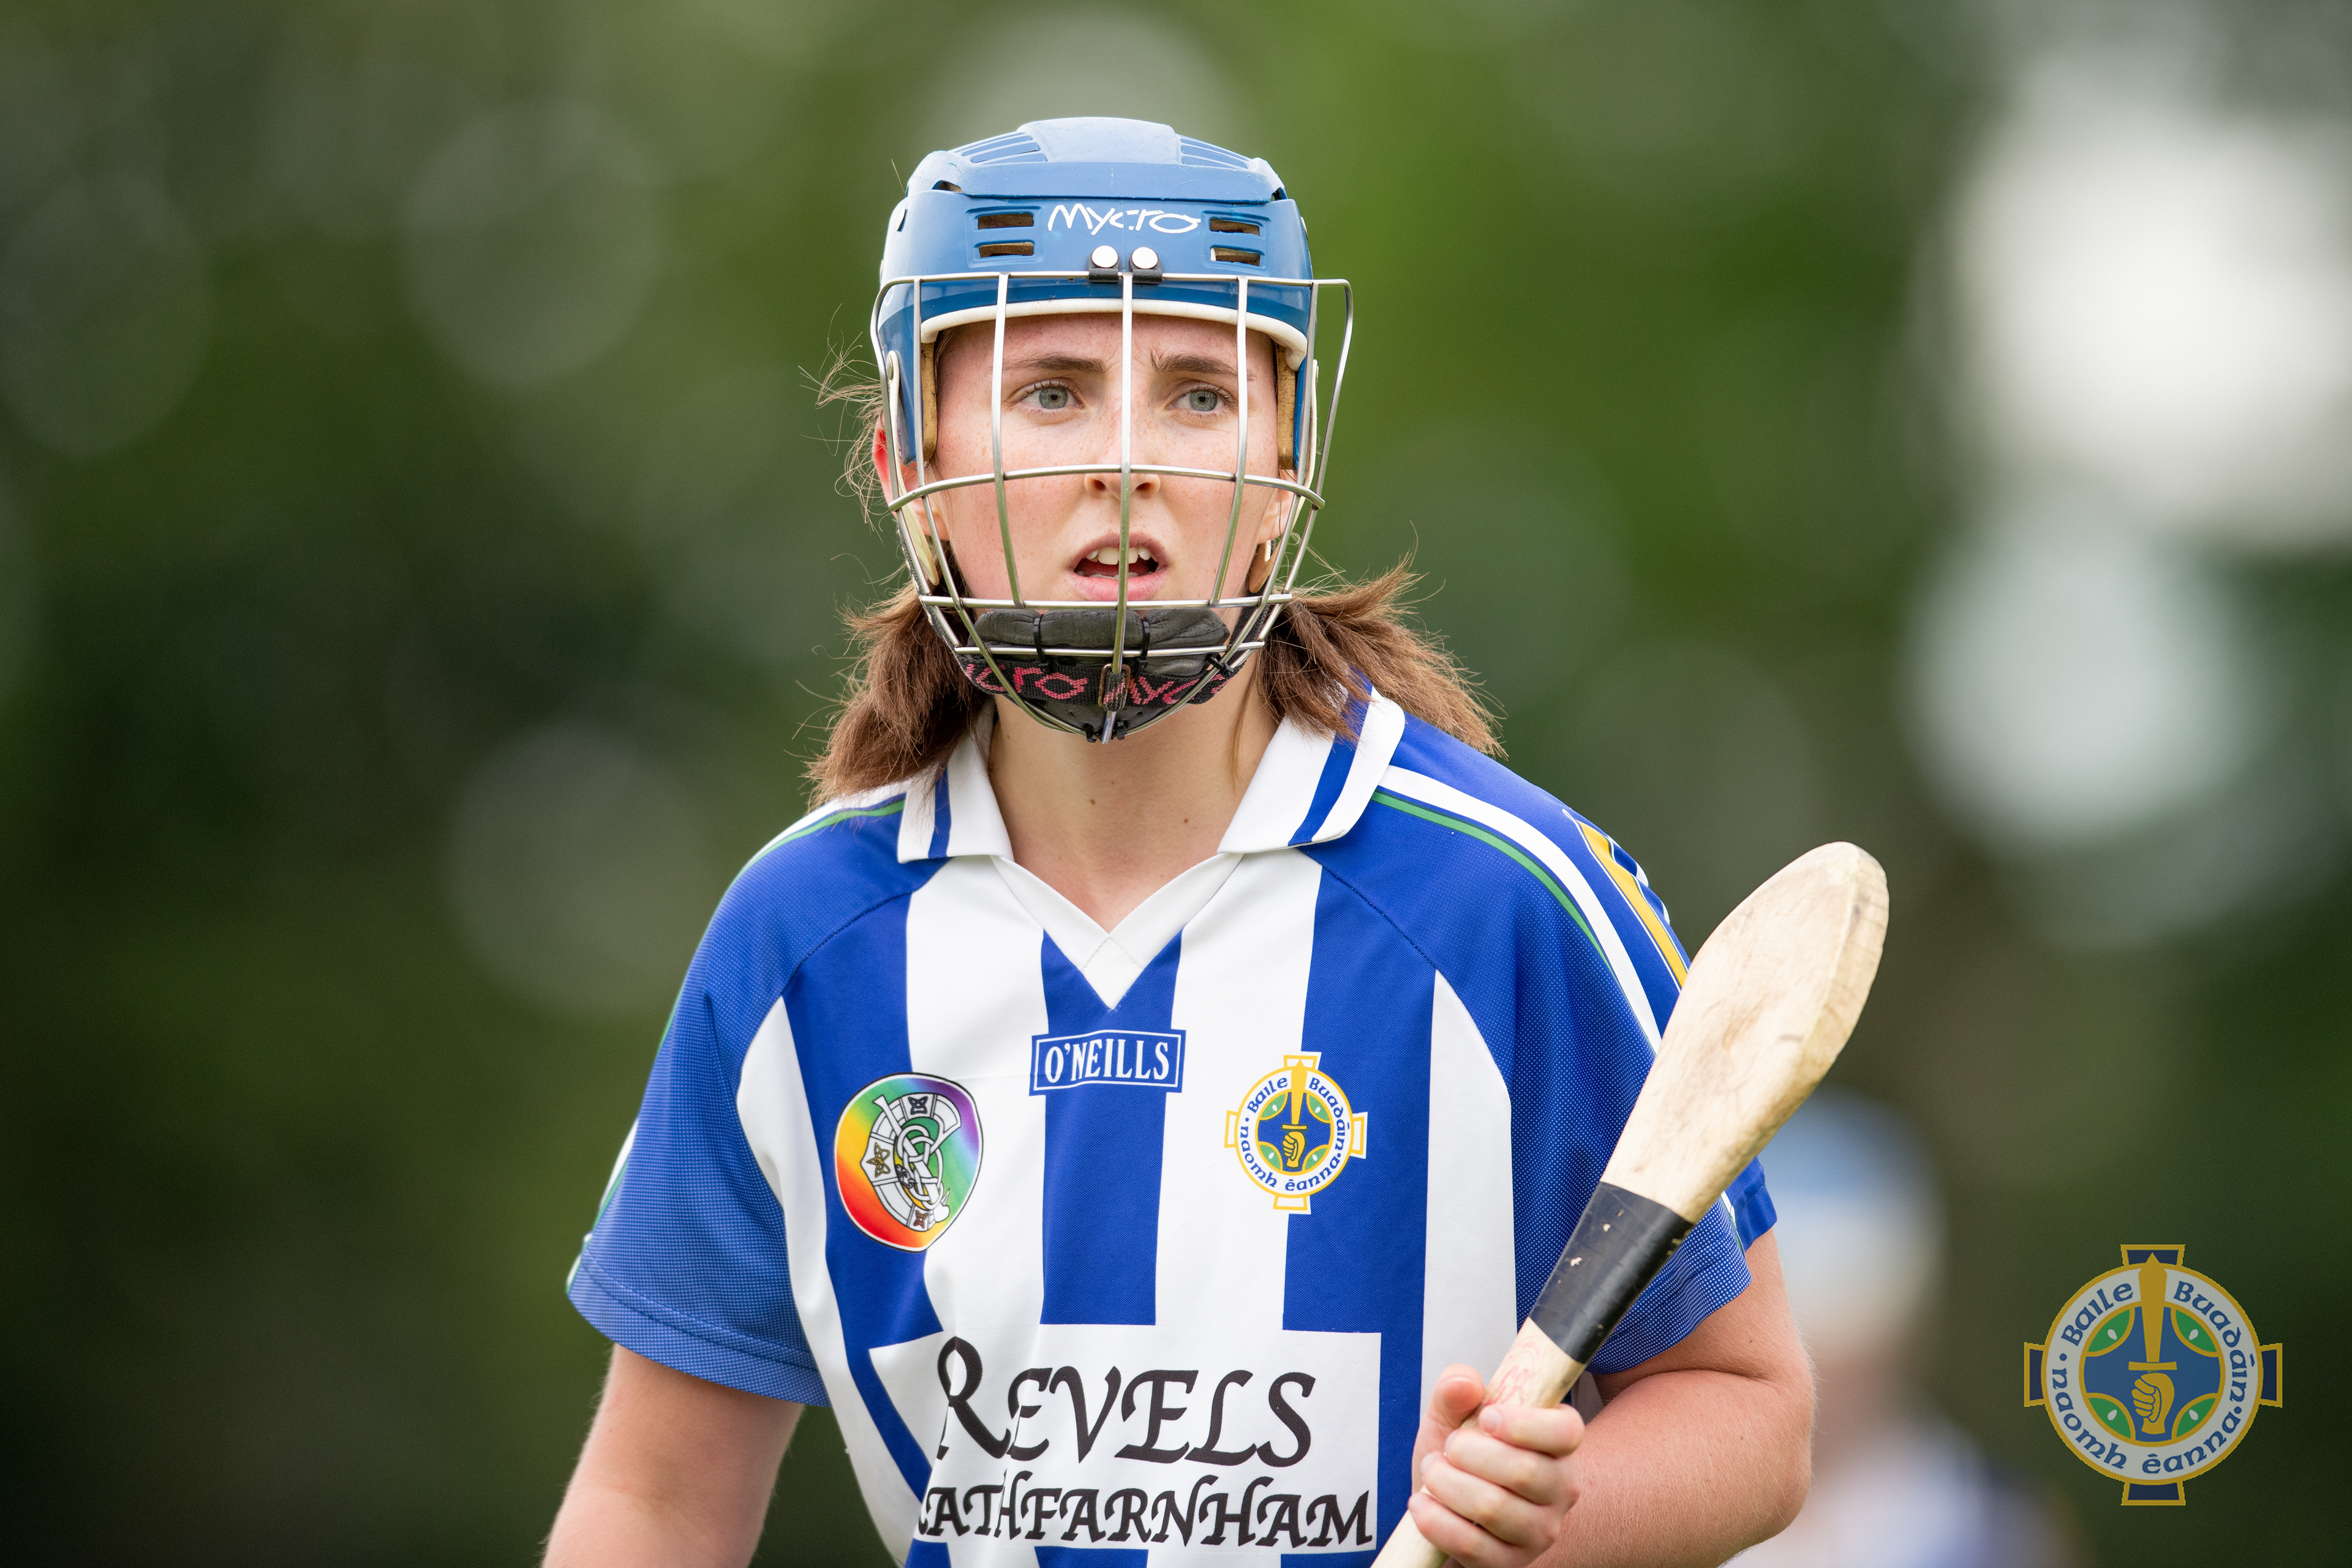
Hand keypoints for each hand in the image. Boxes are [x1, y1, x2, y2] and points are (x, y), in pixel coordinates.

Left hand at [1406, 1363, 1582, 1567]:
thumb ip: (1456, 1388)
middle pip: (1525, 1472)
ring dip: (1446, 1484)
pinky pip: (1471, 1544)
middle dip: (1468, 1453)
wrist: (1449, 1505)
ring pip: (1494, 1508)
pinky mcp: (1511, 1563)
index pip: (1566, 1433)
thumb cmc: (1461, 1455)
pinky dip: (1436, 1521)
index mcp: (1558, 1443)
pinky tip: (1422, 1504)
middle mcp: (1561, 1489)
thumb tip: (1463, 1384)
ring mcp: (1539, 1531)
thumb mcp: (1453, 1413)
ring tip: (1432, 1471)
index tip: (1486, 1417)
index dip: (1525, 1424)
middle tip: (1448, 1446)